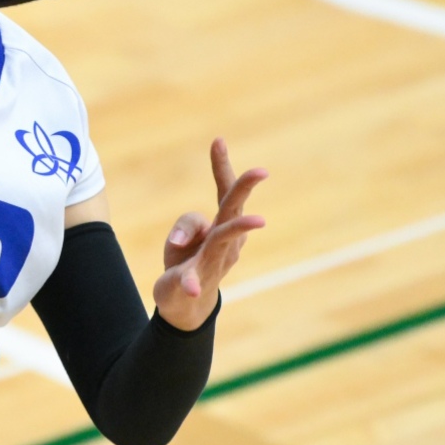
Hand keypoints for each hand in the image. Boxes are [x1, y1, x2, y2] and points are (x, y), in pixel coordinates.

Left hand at [153, 138, 266, 331]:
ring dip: (237, 229)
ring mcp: (214, 261)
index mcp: (223, 224)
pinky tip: (190, 287)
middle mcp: (226, 241)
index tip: (217, 140)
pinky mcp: (196, 281)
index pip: (225, 192)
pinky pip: (192, 280)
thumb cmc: (189, 259)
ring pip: (222, 239)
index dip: (221, 167)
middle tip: (261, 171)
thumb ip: (187, 225)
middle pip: (234, 209)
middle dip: (246, 188)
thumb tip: (184, 240)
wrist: (186, 304)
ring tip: (258, 221)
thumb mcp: (183, 235)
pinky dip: (190, 283)